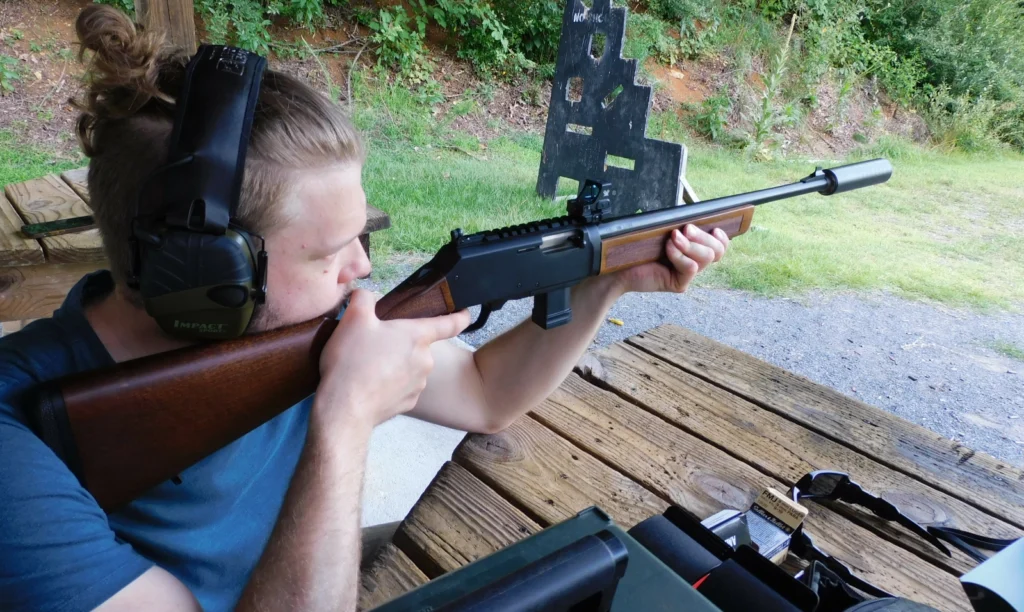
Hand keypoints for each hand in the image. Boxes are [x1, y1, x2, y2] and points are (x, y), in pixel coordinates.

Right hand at [312, 289, 470, 432]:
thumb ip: (364, 298)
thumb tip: (367, 296)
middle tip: (375, 343)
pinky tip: (371, 384)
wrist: (344, 408)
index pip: (450, 323)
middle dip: (401, 342)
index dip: (460, 316)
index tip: (466, 313)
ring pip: (409, 366)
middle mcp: (426, 361)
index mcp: (417, 336)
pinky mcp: (409, 403)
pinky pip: (402, 387)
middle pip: (418, 345)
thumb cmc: (352, 361)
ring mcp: (419, 384)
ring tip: (368, 366)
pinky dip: (390, 383)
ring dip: (395, 363)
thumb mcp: (353, 319)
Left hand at [610, 224, 729, 294]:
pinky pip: (690, 268)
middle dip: (703, 236)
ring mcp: (687, 274)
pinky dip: (679, 255)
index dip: (722, 237)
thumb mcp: (663, 231)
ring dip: (690, 245)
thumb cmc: (639, 246)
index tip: (714, 227)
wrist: (618, 265)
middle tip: (686, 228)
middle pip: (716, 250)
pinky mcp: (678, 284)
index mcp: (694, 248)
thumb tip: (694, 220)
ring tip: (673, 237)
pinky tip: (668, 248)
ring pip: (705, 258)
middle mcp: (694, 261)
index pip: (720, 245)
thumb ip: (682, 227)